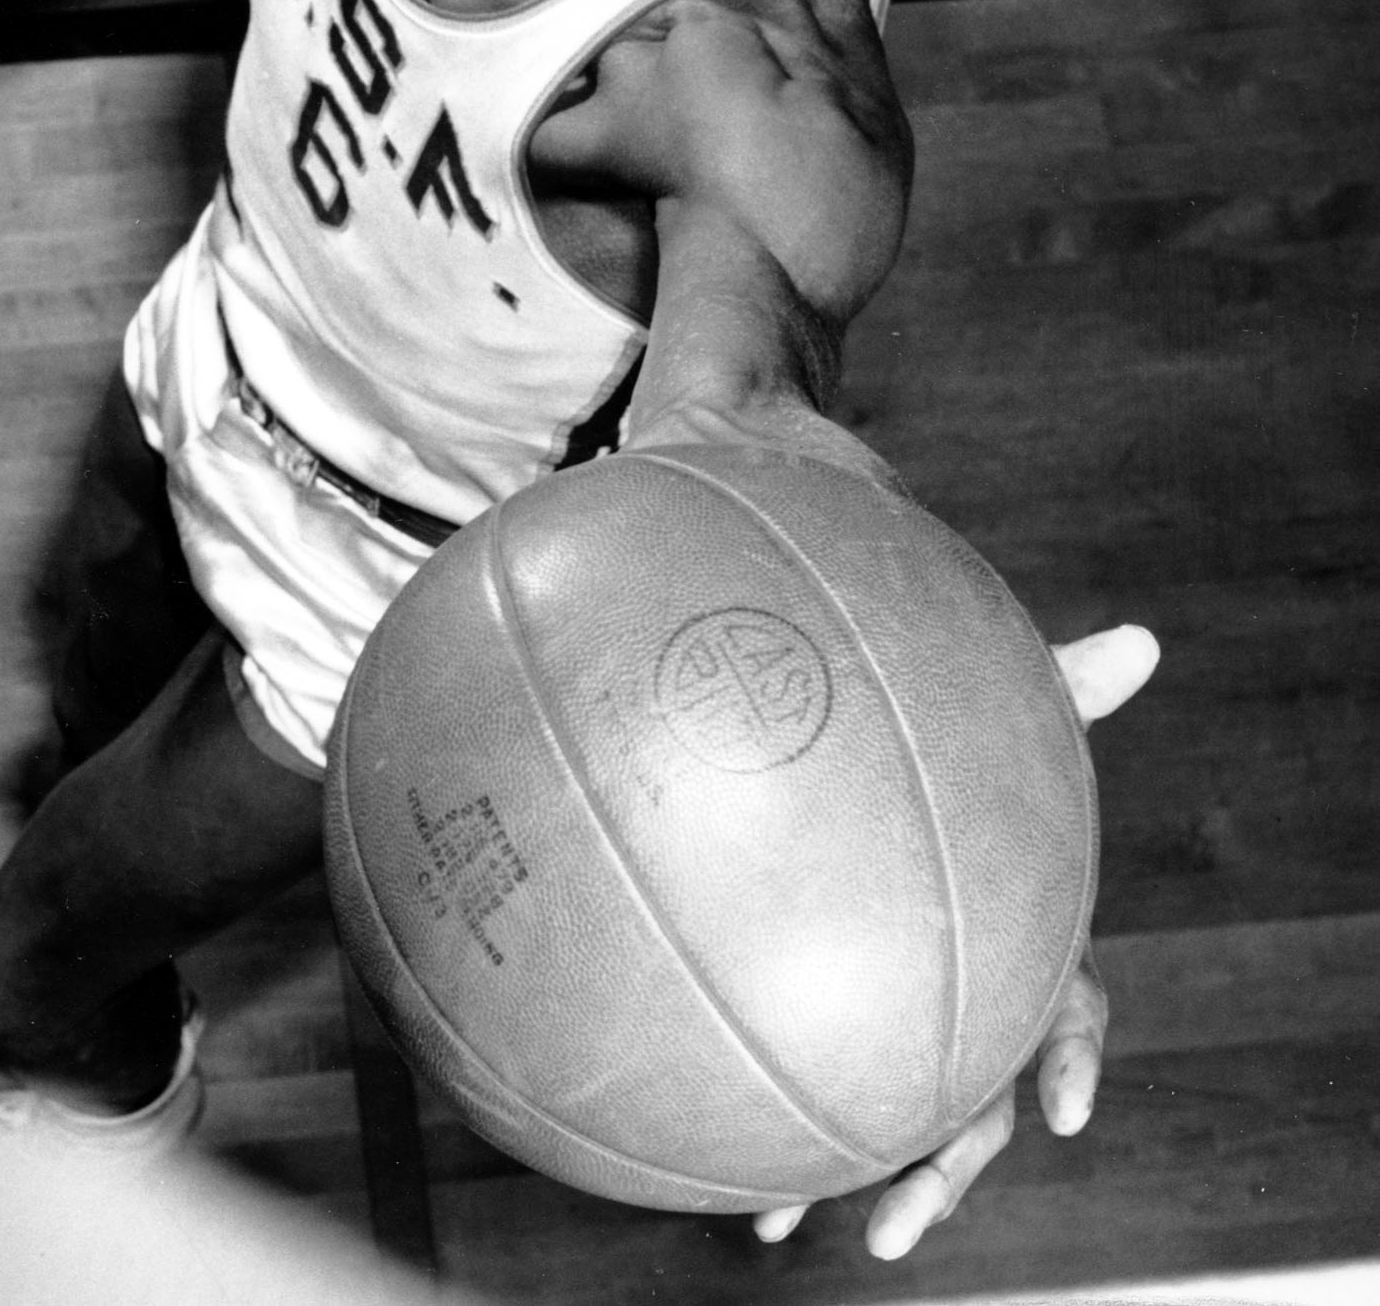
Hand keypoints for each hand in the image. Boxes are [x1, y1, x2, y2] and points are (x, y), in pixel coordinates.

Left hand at [754, 623, 1160, 1258]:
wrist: (841, 754)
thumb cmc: (948, 746)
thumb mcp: (989, 715)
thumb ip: (1051, 686)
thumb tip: (1143, 638)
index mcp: (1021, 944)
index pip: (1068, 1007)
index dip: (1068, 1060)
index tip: (1062, 1111)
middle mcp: (968, 1000)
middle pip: (972, 1106)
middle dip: (942, 1171)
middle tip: (899, 1221)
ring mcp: (900, 1022)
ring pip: (892, 1125)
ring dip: (846, 1183)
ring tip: (783, 1228)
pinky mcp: (827, 1028)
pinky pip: (806, 1101)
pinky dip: (768, 1153)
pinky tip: (724, 1195)